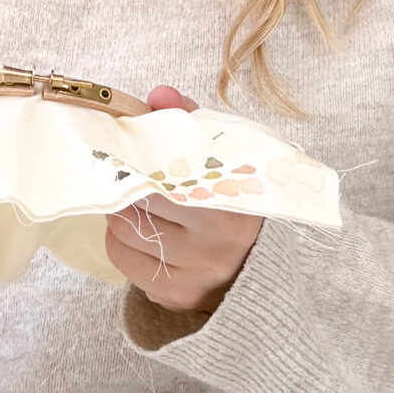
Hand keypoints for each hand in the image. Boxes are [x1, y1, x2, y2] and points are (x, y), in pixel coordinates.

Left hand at [103, 85, 261, 316]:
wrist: (273, 267)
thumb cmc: (248, 204)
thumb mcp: (233, 158)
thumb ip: (194, 125)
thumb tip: (157, 95)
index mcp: (230, 208)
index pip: (160, 177)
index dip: (136, 160)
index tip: (126, 150)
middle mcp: (211, 249)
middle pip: (133, 205)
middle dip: (127, 188)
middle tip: (134, 178)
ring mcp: (191, 277)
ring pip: (120, 234)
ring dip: (123, 216)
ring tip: (145, 208)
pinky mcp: (174, 297)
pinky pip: (124, 263)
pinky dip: (126, 245)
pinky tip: (151, 237)